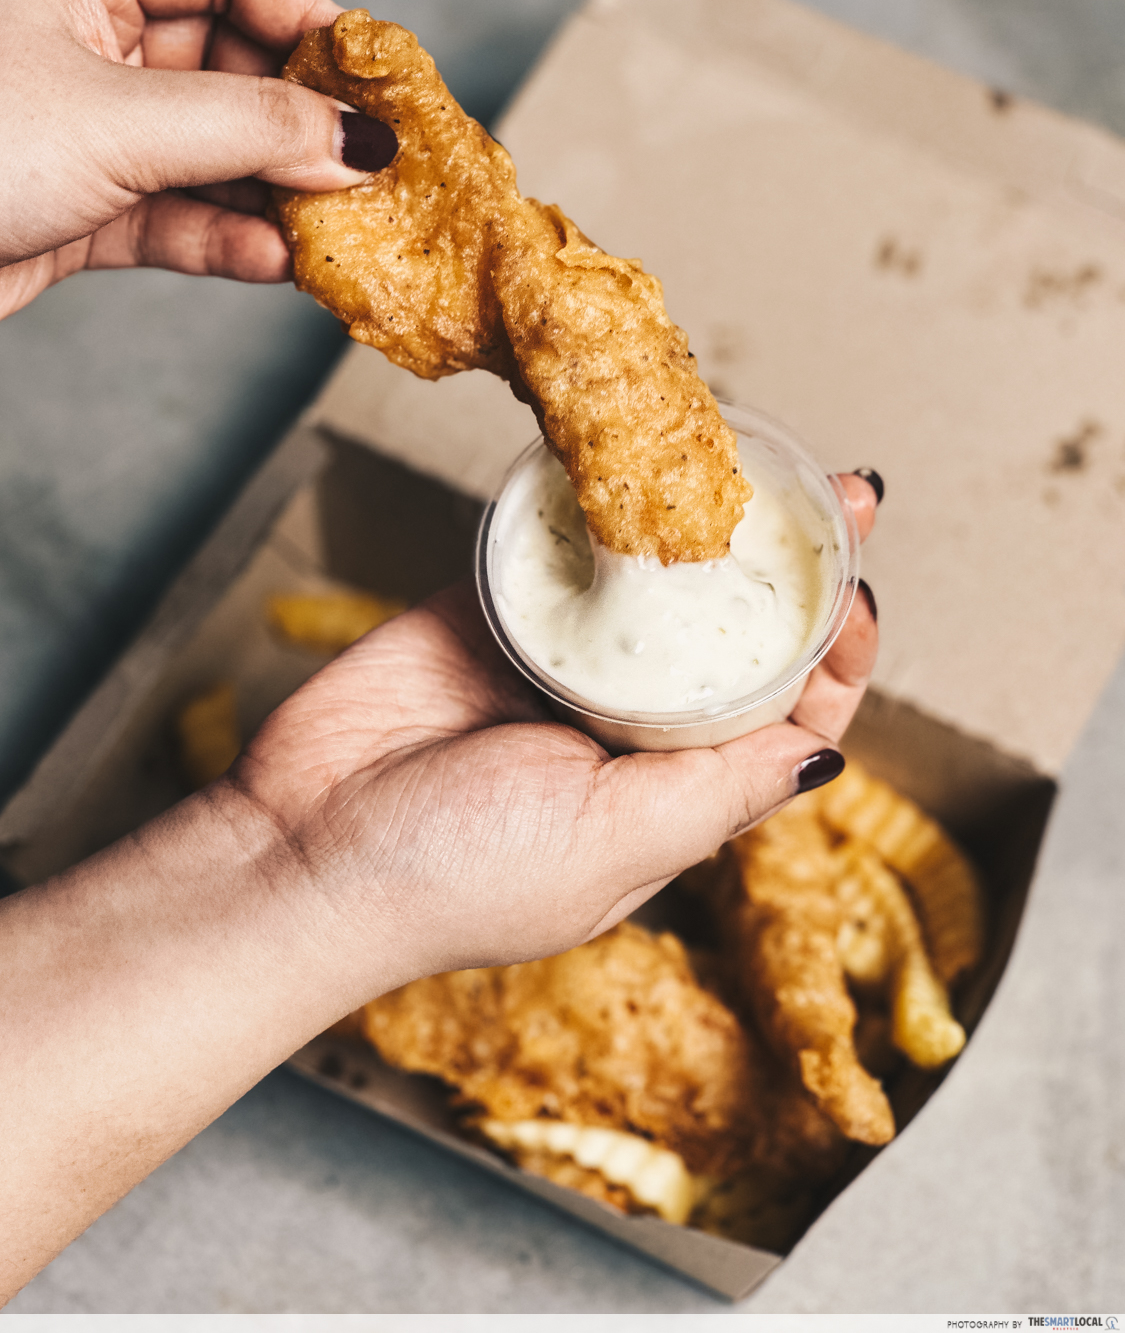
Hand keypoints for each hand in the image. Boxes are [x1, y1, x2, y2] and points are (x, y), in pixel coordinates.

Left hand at [0, 0, 374, 320]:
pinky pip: (182, 214)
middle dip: (300, 123)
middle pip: (235, 61)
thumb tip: (361, 140)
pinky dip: (231, 239)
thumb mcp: (117, 122)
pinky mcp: (87, 206)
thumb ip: (252, 129)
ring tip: (334, 232)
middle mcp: (89, 35)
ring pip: (215, 149)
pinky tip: (275, 262)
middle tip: (367, 173)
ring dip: (276, 194)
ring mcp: (90, 123)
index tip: (368, 85)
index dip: (308, 15)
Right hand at [231, 472, 880, 988]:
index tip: (858, 591)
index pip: (783, 720)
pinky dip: (596, 508)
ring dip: (711, 527)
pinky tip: (644, 460)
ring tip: (763, 459)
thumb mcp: (612, 845)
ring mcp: (558, 664)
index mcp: (670, 794)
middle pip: (733, 639)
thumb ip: (719, 792)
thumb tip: (825, 756)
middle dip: (792, 572)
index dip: (835, 657)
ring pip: (656, 585)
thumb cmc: (455, 877)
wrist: (302, 845)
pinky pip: (557, 549)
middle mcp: (625, 726)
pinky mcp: (491, 613)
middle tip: (842, 494)